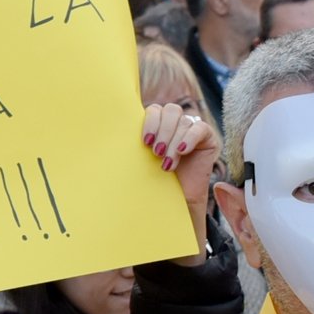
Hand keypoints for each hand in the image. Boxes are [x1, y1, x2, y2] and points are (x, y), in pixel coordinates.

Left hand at [139, 100, 215, 260]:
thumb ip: (137, 143)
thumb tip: (105, 130)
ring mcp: (193, 129)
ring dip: (173, 141)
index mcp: (158, 124)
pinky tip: (182, 151)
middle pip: (171, 110)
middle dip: (163, 130)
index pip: (154, 109)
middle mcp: (176, 123)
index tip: (145, 142)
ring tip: (168, 163)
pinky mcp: (207, 138)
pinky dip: (190, 138)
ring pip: (183, 121)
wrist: (177, 204)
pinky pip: (200, 128)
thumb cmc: (155, 182)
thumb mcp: (142, 160)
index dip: (150, 122)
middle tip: (156, 152)